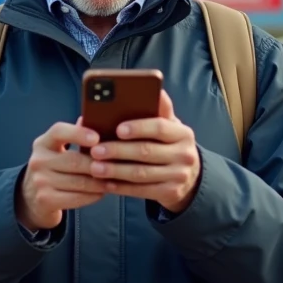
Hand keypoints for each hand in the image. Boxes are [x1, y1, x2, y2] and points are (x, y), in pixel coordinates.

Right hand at [18, 120, 106, 231]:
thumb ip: (75, 135)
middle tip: (118, 164)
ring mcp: (40, 181)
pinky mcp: (45, 200)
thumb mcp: (57, 149)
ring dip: (101, 182)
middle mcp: (38, 161)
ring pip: (79, 182)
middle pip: (74, 161)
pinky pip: (77, 198)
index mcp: (43, 143)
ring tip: (115, 179)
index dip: (78, 133)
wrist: (31, 198)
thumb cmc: (53, 169)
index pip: (58, 132)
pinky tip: (103, 192)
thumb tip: (94, 117)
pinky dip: (93, 196)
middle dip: (99, 164)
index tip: (97, 138)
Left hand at [89, 91, 200, 213]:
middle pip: (146, 152)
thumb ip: (159, 110)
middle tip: (95, 150)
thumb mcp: (169, 127)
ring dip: (115, 171)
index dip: (139, 127)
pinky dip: (121, 187)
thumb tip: (155, 89)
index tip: (117, 129)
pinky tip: (105, 183)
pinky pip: (141, 191)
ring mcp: (179, 176)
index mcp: (183, 133)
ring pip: (141, 174)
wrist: (188, 177)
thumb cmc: (169, 145)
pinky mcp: (171, 193)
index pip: (160, 127)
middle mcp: (185, 155)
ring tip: (94, 167)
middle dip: (118, 151)